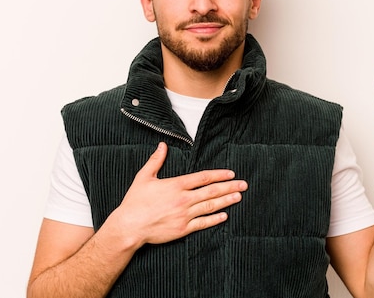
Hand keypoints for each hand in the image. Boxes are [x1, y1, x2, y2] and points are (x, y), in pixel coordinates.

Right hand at [110, 142, 247, 247]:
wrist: (130, 226)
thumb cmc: (135, 202)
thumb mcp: (144, 177)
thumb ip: (156, 160)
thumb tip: (162, 145)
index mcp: (176, 185)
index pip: (203, 178)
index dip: (218, 175)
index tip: (230, 173)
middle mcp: (183, 199)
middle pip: (212, 191)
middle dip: (229, 187)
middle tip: (243, 184)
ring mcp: (185, 215)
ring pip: (211, 206)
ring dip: (226, 201)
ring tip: (238, 196)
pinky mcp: (183, 229)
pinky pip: (203, 223)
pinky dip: (215, 219)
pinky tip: (225, 215)